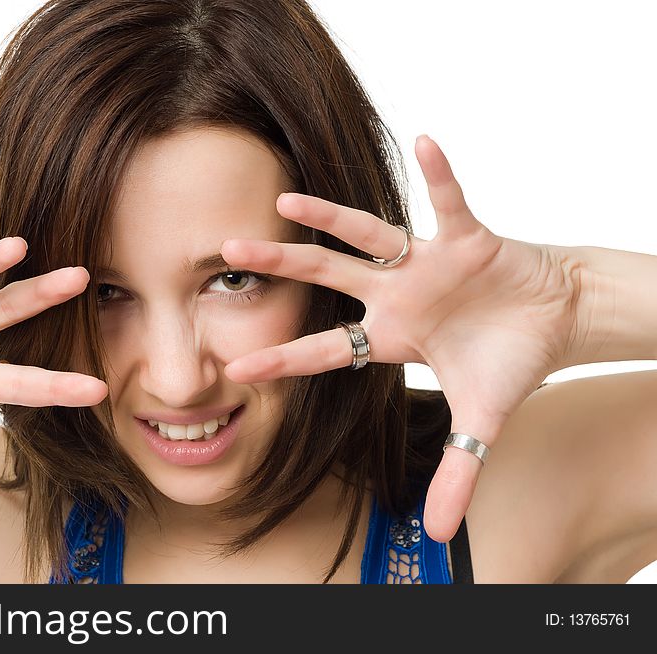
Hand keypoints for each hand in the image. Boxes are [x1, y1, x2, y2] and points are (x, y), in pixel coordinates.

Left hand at [219, 135, 580, 541]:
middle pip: (325, 277)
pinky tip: (429, 137)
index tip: (233, 366)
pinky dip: (443, 174)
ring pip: (368, 234)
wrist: (554, 319)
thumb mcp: (480, 423)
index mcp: (389, 337)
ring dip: (328, 216)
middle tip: (225, 249)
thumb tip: (437, 536)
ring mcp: (425, 264)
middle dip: (279, 265)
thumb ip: (455, 474)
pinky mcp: (467, 238)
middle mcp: (395, 294)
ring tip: (285, 197)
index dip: (282, 357)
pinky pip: (451, 201)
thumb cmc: (507, 360)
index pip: (324, 349)